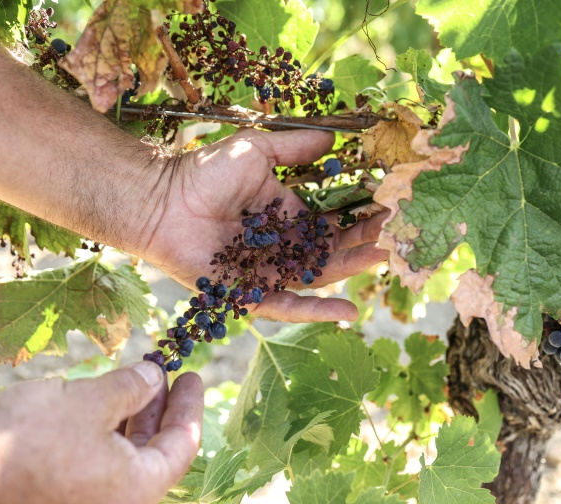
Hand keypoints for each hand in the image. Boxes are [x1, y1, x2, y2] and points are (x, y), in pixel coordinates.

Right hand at [0, 364, 202, 503]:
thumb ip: (131, 388)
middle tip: (165, 374)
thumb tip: (154, 377)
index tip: (192, 375)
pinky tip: (98, 405)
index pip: (182, 445)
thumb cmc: (28, 440)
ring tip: (132, 381)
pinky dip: (105, 435)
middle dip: (159, 408)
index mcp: (137, 491)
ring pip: (125, 459)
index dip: (189, 406)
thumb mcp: (89, 401)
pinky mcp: (62, 502)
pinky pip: (97, 466)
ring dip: (130, 418)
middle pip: (154, 452)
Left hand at [143, 129, 387, 322]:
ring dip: (352, 270)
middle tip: (399, 235)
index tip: (391, 207)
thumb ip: (295, 148)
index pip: (332, 221)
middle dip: (365, 243)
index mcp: (286, 216)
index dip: (361, 216)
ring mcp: (267, 273)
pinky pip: (287, 306)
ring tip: (385, 259)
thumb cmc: (204, 172)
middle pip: (333, 251)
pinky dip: (316, 310)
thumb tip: (335, 136)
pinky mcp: (249, 295)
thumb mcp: (257, 151)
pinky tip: (349, 309)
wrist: (161, 200)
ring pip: (318, 277)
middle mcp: (281, 247)